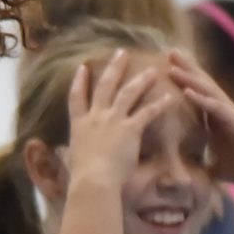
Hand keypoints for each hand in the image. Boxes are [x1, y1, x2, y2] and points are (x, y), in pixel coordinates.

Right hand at [63, 50, 178, 188]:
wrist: (94, 180)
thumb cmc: (81, 176)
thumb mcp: (71, 159)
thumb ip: (69, 152)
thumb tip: (62, 153)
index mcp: (80, 125)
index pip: (76, 98)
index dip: (79, 81)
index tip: (82, 67)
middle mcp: (96, 117)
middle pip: (105, 86)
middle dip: (114, 68)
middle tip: (122, 53)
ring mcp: (113, 121)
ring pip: (128, 93)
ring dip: (141, 80)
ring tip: (152, 70)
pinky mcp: (130, 129)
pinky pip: (147, 112)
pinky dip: (159, 104)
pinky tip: (170, 97)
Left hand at [164, 52, 233, 187]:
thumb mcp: (216, 168)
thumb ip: (201, 166)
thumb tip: (185, 177)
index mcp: (216, 119)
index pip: (198, 95)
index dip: (184, 81)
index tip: (166, 68)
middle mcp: (223, 112)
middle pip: (202, 85)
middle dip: (186, 68)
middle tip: (168, 52)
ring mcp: (230, 115)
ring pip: (207, 91)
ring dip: (189, 77)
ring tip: (172, 65)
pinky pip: (216, 108)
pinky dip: (201, 99)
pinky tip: (187, 91)